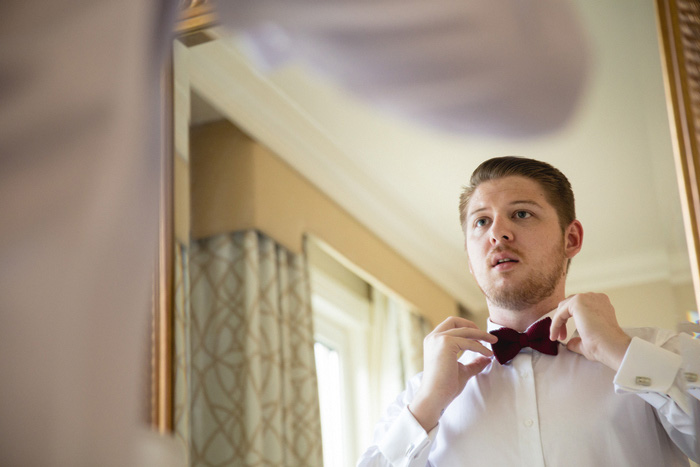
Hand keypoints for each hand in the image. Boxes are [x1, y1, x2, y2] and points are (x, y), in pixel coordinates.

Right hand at [409, 316, 496, 430]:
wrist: (435, 397)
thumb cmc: (446, 386)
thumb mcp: (462, 370)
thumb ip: (473, 363)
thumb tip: (487, 358)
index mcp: (433, 341)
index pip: (450, 325)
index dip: (466, 328)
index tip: (480, 338)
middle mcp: (433, 337)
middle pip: (455, 320)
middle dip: (473, 326)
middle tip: (488, 337)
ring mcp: (438, 339)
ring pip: (465, 329)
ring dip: (482, 335)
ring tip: (494, 342)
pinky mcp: (445, 343)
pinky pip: (469, 342)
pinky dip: (481, 347)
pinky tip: (488, 354)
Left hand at [550, 293, 631, 370]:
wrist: (611, 346)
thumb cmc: (605, 345)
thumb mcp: (589, 341)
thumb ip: (578, 340)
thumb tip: (570, 344)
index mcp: (601, 304)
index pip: (578, 308)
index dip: (568, 322)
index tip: (565, 336)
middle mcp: (595, 298)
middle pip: (570, 305)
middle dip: (562, 321)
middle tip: (561, 336)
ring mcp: (587, 298)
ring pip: (564, 308)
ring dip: (558, 322)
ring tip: (556, 336)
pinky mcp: (578, 302)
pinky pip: (560, 313)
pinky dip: (555, 324)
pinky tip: (555, 334)